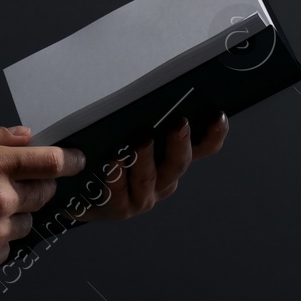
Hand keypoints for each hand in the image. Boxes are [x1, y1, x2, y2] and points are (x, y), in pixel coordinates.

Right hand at [0, 124, 84, 280]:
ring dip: (16, 214)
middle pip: (44, 193)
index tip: (78, 160)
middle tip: (17, 183)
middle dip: (38, 186)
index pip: (49, 162)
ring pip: (27, 222)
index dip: (70, 160)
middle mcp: (1, 200)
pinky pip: (8, 245)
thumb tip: (25, 136)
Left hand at [80, 112, 227, 221]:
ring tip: (142, 140)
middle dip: (179, 143)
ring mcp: (144, 196)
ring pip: (149, 178)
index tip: (218, 115)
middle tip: (180, 123)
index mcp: (174, 159)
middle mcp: (165, 180)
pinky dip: (116, 175)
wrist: (82, 190)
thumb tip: (158, 92)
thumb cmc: (112, 152)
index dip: (214, 134)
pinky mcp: (120, 207)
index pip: (203, 148)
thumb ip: (149, 119)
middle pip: (178, 164)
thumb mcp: (134, 131)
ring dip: (146, 158)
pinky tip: (112, 161)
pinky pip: (119, 192)